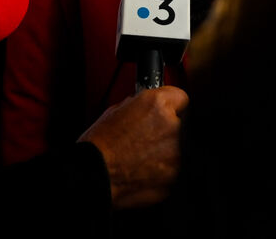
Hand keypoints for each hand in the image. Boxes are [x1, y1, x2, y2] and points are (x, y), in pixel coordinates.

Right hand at [78, 85, 187, 209]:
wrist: (95, 175)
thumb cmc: (99, 145)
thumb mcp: (116, 111)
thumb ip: (140, 106)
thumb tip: (149, 108)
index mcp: (157, 105)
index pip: (180, 97)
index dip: (171, 104)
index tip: (167, 111)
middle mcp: (171, 127)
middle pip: (179, 124)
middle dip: (165, 130)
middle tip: (145, 137)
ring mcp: (175, 154)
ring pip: (176, 149)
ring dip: (163, 152)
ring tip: (140, 157)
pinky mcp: (174, 177)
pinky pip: (171, 170)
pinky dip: (160, 170)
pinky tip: (141, 170)